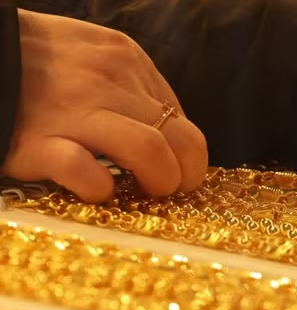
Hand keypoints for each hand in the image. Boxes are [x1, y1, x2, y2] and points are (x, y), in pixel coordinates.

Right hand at [1, 9, 207, 202]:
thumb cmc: (36, 62)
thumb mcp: (94, 54)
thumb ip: (131, 86)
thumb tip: (168, 130)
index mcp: (126, 59)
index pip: (180, 117)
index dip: (184, 153)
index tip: (175, 169)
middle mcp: (108, 82)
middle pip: (180, 139)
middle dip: (186, 174)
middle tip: (170, 190)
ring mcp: (74, 112)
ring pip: (150, 151)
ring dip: (159, 182)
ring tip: (145, 194)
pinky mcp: (38, 142)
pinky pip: (86, 171)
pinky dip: (100, 187)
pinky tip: (98, 190)